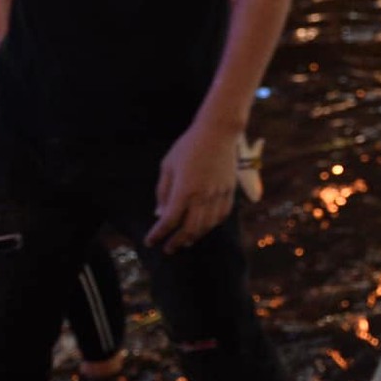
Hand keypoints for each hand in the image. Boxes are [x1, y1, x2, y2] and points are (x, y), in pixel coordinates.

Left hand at [147, 120, 240, 252]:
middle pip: (189, 229)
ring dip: (194, 236)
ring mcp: (218, 195)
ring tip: (185, 241)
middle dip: (177, 242)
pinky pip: (221, 216)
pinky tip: (204, 228)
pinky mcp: (229, 191)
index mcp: (184, 189)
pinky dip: (211, 226)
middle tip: (168, 248)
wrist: (218, 132)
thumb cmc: (189, 146)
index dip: (158, 234)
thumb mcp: (167, 166)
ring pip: (207, 226)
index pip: (169, 221)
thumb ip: (163, 191)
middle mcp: (202, 196)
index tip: (150, 241)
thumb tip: (160, 213)